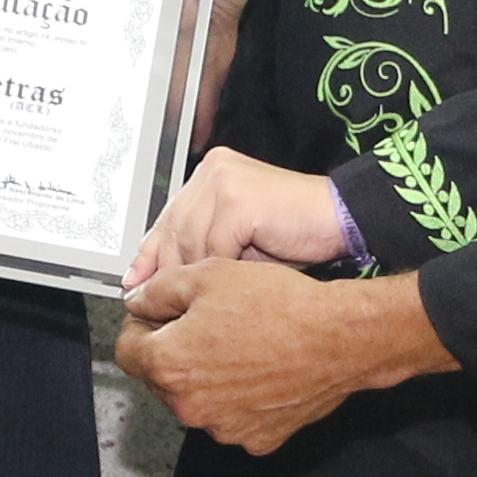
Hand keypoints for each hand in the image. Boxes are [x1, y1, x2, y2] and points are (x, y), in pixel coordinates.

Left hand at [116, 261, 445, 451]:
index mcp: (169, 365)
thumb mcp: (208, 275)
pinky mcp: (255, 439)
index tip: (160, 315)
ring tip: (240, 345)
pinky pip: (232, 417)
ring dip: (205, 377)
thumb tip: (136, 302)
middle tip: (208, 323)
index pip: (127, 351)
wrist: (339, 339)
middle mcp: (189, 406)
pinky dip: (238, 399)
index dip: (141, 326)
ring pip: (196, 400)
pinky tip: (260, 370)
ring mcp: (223, 428)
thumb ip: (159, 290)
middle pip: (161, 378)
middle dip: (175, 351)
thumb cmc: (278, 305)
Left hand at [132, 146, 345, 285]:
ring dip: (202, 276)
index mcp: (210, 174)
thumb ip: (200, 249)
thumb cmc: (295, 237)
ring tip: (210, 300)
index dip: (150, 254)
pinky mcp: (238, 199)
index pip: (168, 217)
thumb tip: (151, 280)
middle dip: (170, 272)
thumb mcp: (237, 244)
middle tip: (163, 306)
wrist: (343, 222)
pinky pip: (214, 247)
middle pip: (174, 229)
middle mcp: (212, 170)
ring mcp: (224, 181)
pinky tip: (234, 287)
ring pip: (191, 242)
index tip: (133, 285)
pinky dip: (223, 272)